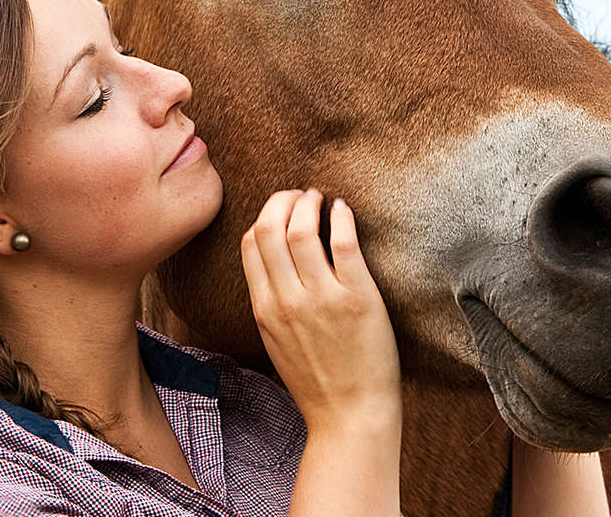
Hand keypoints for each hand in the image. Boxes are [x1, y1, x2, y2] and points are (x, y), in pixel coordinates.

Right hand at [240, 188, 401, 434]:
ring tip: (321, 198)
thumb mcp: (276, 339)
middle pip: (271, 227)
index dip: (265, 214)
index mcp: (265, 309)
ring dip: (310, 202)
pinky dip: (341, 216)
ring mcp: (323, 299)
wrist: (351, 417)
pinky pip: (344, 242)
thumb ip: (270, 299)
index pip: (252, 242)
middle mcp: (288, 300)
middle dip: (283, 199)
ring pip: (303, 228)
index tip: (281, 207)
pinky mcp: (358, 298)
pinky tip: (343, 209)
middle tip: (301, 193)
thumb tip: (272, 256)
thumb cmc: (317, 379)